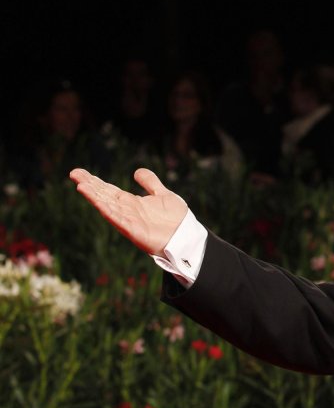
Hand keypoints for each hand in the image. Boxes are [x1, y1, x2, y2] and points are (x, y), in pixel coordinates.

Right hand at [69, 168, 188, 255]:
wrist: (187, 236)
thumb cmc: (177, 219)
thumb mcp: (163, 194)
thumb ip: (151, 183)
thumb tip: (137, 171)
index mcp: (131, 202)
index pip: (108, 189)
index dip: (94, 181)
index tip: (78, 172)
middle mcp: (126, 210)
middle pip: (103, 195)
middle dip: (89, 185)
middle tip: (73, 173)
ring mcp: (128, 220)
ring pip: (107, 206)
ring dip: (94, 197)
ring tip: (80, 185)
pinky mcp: (133, 231)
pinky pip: (118, 220)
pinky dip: (108, 211)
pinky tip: (98, 203)